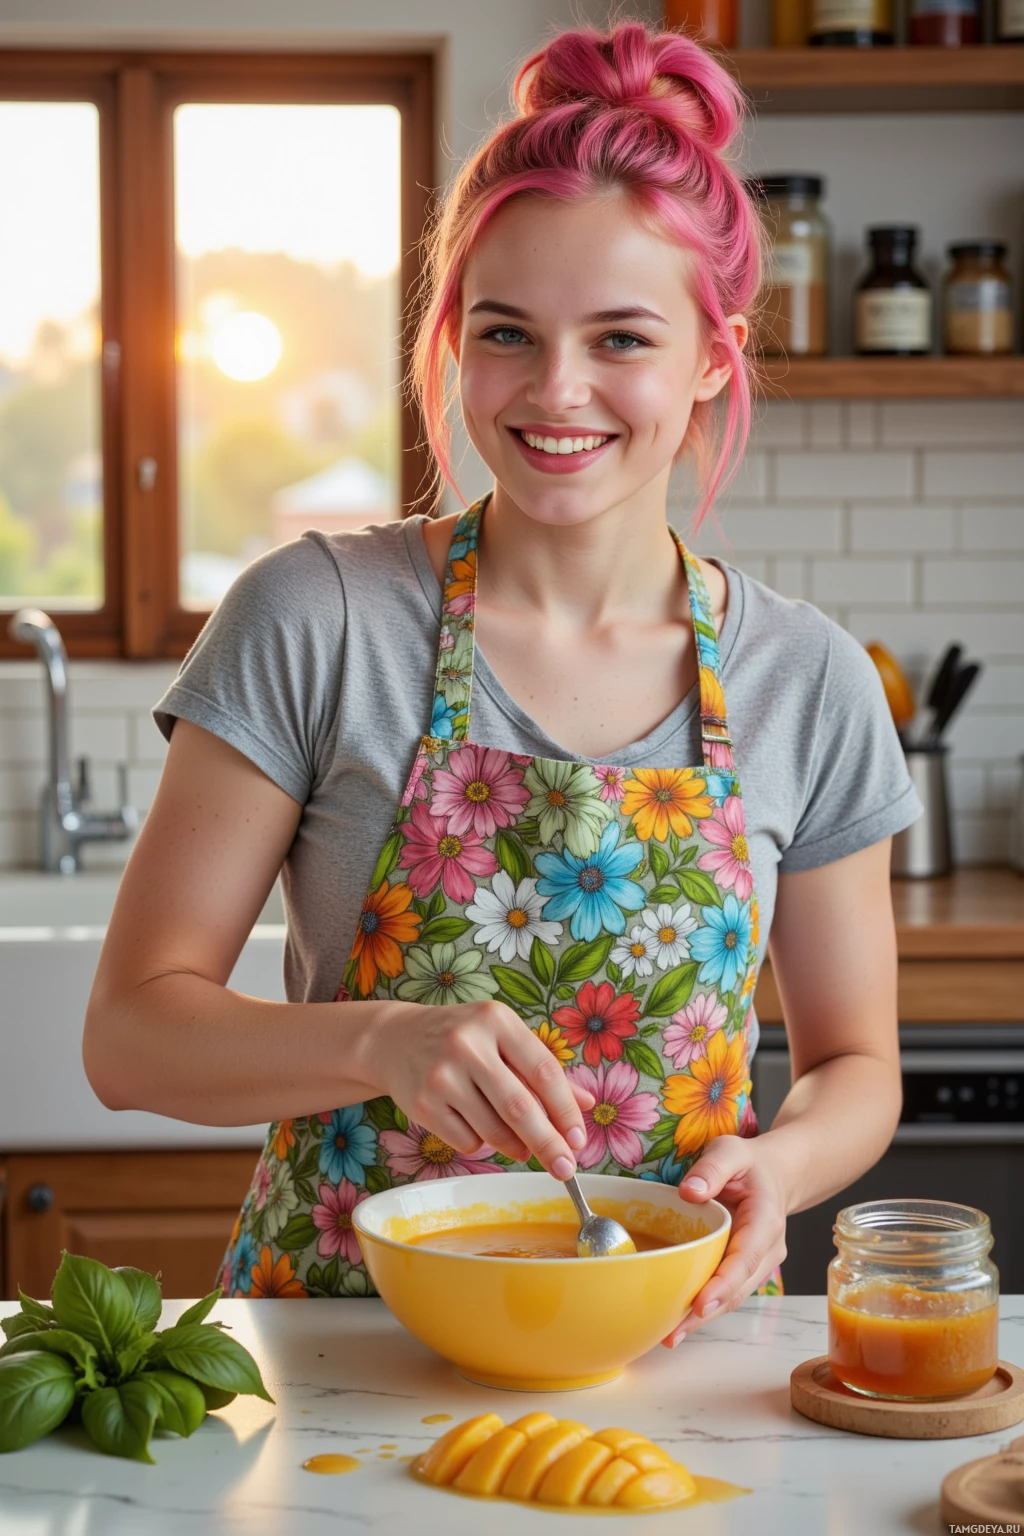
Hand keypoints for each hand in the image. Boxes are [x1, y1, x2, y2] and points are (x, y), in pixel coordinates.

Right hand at [365, 1000, 594, 1178]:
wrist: (395, 1039)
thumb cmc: (463, 1039)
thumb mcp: (503, 1040)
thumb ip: (543, 1071)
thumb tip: (588, 1104)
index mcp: (496, 1020)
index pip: (543, 1070)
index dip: (565, 1109)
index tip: (578, 1139)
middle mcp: (467, 1044)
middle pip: (519, 1106)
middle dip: (548, 1143)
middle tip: (566, 1169)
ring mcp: (441, 1074)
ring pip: (493, 1130)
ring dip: (515, 1147)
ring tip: (521, 1147)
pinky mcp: (421, 1103)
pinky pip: (466, 1141)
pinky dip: (480, 1144)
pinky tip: (474, 1125)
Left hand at [661, 1134, 787, 1346]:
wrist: (775, 1174)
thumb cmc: (750, 1163)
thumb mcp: (731, 1150)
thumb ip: (712, 1168)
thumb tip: (689, 1192)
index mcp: (766, 1221)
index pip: (745, 1259)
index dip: (723, 1285)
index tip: (699, 1305)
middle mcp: (767, 1250)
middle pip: (737, 1289)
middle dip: (705, 1314)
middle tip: (672, 1333)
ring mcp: (757, 1264)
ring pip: (731, 1297)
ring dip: (702, 1319)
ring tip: (669, 1336)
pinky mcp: (743, 1270)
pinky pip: (725, 1292)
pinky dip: (703, 1308)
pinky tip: (677, 1321)